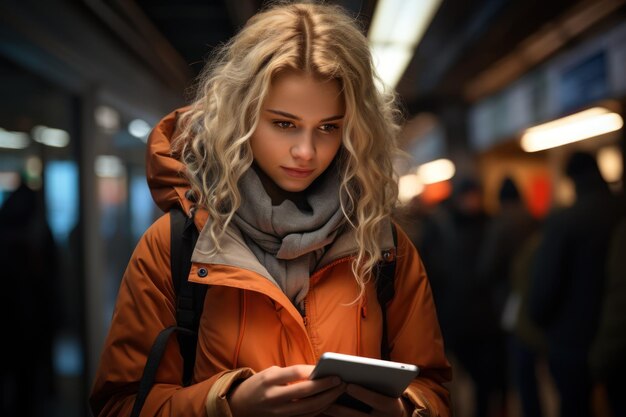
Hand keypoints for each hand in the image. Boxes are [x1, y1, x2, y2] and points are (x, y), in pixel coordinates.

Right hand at [228, 364, 345, 416]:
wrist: (240, 405)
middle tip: (341, 380)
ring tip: (339, 391)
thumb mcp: (271, 373)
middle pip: (306, 393)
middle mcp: (273, 397)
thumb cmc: (260, 384)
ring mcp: (278, 412)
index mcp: (269, 380)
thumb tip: (318, 372)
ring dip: (327, 399)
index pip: (296, 373)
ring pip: (308, 408)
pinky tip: (328, 401)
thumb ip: (292, 373)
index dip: (315, 371)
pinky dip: (319, 409)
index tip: (329, 368)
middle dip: (326, 387)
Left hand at [323, 384, 411, 416]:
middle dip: (342, 407)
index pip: (377, 400)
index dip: (363, 393)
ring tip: (322, 404)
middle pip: (359, 415)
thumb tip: (353, 370)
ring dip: (335, 413)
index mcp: (391, 406)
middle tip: (328, 398)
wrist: (393, 416)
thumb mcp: (388, 388)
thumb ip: (375, 381)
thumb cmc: (388, 394)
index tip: (349, 386)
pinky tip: (325, 410)